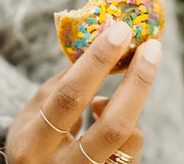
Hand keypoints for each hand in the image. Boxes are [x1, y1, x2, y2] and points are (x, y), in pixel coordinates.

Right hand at [6, 22, 160, 162]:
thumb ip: (63, 83)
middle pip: (111, 127)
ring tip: (124, 81)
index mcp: (32, 142)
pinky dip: (129, 123)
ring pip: (128, 142)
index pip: (69, 97)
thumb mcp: (34, 110)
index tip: (119, 31)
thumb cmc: (33, 138)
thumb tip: (99, 46)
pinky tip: (107, 111)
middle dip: (137, 82)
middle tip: (151, 47)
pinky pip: (132, 152)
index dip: (97, 62)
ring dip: (133, 100)